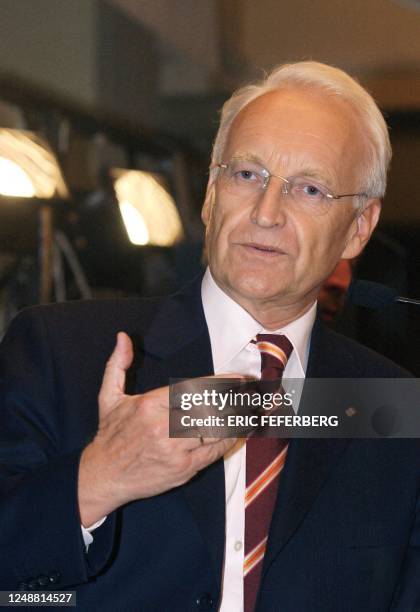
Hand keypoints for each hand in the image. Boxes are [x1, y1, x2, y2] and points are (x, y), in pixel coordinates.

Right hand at [78, 332, 236, 525]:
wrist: (102, 476)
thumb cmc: (109, 434)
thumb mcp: (108, 396)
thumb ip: (117, 364)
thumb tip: (123, 337)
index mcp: (150, 405)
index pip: (194, 389)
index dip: (222, 382)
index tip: (239, 377)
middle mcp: (164, 427)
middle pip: (211, 409)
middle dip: (236, 399)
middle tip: (255, 392)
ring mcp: (175, 450)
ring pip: (216, 431)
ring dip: (237, 419)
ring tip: (254, 408)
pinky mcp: (182, 469)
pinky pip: (213, 453)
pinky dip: (229, 441)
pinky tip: (239, 431)